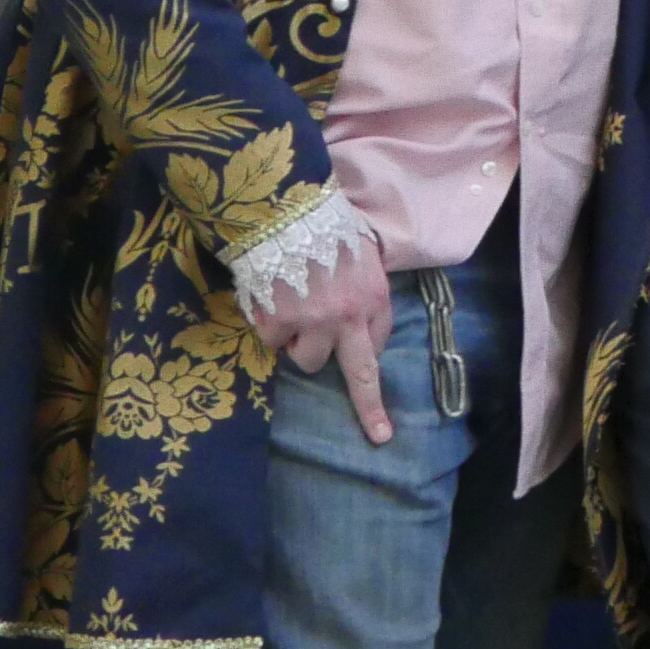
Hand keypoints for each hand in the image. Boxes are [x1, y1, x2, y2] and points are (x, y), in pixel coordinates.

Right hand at [255, 238, 397, 446]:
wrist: (284, 213)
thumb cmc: (323, 227)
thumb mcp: (360, 255)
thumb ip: (362, 291)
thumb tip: (360, 325)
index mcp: (374, 298)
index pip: (379, 345)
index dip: (367, 353)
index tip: (376, 383)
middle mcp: (348, 318)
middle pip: (360, 374)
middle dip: (370, 409)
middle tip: (378, 435)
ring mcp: (312, 325)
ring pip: (308, 360)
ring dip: (300, 343)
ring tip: (293, 309)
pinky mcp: (278, 325)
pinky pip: (274, 343)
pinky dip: (270, 328)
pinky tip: (272, 300)